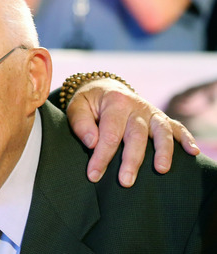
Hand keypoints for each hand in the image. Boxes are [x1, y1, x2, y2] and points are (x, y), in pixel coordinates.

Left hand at [67, 78, 199, 186]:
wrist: (105, 88)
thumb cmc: (89, 103)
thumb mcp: (77, 106)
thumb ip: (81, 124)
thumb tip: (92, 143)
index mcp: (114, 103)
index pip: (108, 134)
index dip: (101, 157)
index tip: (93, 176)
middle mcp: (136, 106)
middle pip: (136, 135)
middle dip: (131, 160)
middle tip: (125, 182)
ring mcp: (151, 112)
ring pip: (160, 132)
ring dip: (163, 151)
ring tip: (161, 170)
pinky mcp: (160, 118)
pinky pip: (177, 127)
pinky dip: (186, 139)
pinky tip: (193, 153)